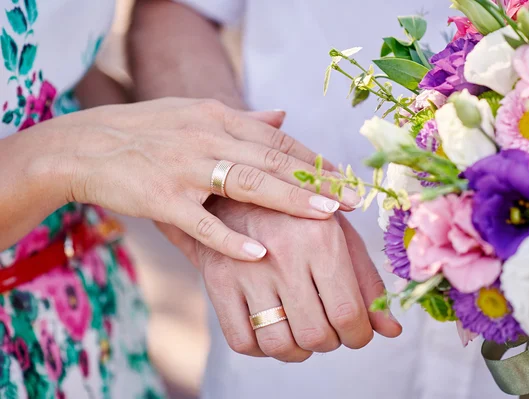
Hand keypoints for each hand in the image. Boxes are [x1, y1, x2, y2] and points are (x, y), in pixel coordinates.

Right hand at [42, 98, 359, 260]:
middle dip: (316, 178)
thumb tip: (283, 116)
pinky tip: (259, 252)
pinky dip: (229, 238)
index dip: (313, 158)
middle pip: (272, 158)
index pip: (277, 139)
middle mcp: (206, 137)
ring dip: (288, 198)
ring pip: (246, 182)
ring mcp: (183, 168)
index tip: (343, 177)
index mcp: (217, 118)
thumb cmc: (145, 132)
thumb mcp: (194, 114)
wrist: (84, 145)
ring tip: (324, 215)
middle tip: (351, 198)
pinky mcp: (160, 199)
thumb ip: (241, 119)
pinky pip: (200, 222)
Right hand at [158, 201, 401, 361]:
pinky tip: (271, 330)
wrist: (238, 194)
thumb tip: (391, 330)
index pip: (348, 314)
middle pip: (315, 335)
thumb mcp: (340, 236)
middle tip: (329, 329)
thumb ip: (368, 283)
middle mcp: (283, 254)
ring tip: (301, 332)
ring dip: (297, 351)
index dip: (359, 336)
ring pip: (278, 344)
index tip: (357, 333)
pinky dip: (261, 348)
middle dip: (330, 343)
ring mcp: (246, 270)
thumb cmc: (299, 218)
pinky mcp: (217, 282)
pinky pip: (242, 342)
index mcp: (321, 238)